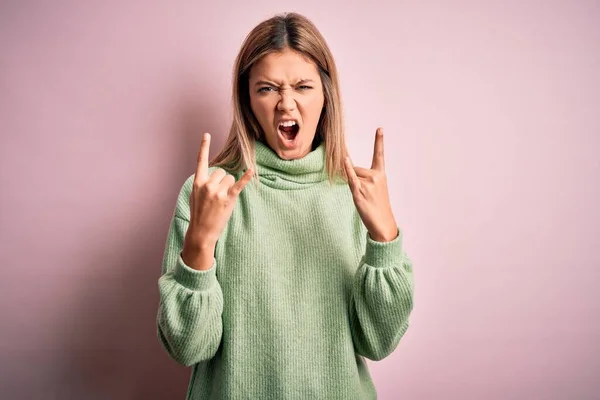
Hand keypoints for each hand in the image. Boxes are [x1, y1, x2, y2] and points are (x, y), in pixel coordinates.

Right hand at [185, 132, 253, 249]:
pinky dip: (246, 178)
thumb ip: (203, 184)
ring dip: (230, 187)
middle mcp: (207, 185)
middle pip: (222, 171)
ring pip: (230, 178)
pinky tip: (251, 170)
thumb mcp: (195, 196)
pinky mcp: (228, 199)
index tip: (206, 134)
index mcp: (198, 182)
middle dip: (223, 181)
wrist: (201, 232)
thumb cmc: (199, 214)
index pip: (200, 161)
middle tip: (218, 195)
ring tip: (223, 200)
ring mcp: (217, 192)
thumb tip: (214, 175)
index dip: (203, 147)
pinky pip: (238, 185)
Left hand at [344, 128, 397, 241]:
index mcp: (381, 174)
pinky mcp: (359, 191)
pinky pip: (351, 178)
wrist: (383, 223)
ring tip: (364, 199)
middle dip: (355, 178)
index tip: (380, 128)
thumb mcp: (375, 189)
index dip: (379, 141)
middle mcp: (375, 176)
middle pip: (356, 168)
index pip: (379, 155)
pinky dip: (347, 170)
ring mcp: (367, 184)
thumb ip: (364, 177)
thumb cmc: (378, 206)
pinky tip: (344, 160)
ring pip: (352, 176)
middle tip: (366, 195)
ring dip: (352, 185)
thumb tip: (347, 168)